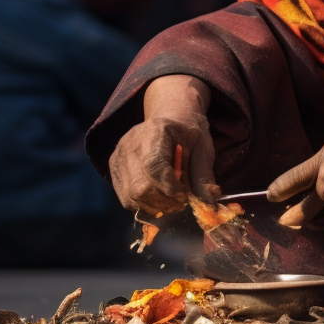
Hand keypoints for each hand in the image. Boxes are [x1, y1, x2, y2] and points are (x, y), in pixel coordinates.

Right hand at [108, 75, 218, 217]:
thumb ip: (204, 174)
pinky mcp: (113, 168)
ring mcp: (118, 156)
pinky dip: (144, 204)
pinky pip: (126, 199)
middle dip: (164, 202)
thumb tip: (209, 200)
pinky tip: (158, 197)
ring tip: (171, 200)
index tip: (185, 197)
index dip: (169, 188)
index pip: (154, 165)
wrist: (169, 117)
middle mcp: (130, 143)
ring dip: (155, 206)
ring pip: (131, 197)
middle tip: (181, 202)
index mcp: (155, 130)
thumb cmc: (188, 133)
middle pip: (139, 187)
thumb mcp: (203, 148)